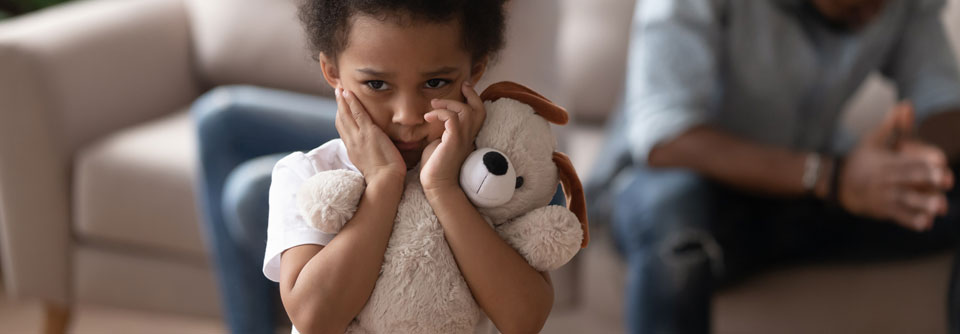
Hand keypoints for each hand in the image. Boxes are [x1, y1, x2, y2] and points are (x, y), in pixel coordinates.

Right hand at [335, 87, 405, 181]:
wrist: (384, 182)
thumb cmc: (383, 179)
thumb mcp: (371, 166)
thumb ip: (369, 157)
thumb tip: (372, 155)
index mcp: (353, 151)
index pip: (344, 131)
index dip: (341, 118)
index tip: (340, 109)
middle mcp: (352, 143)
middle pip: (341, 121)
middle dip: (339, 106)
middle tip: (337, 93)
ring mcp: (358, 137)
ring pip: (346, 115)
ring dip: (343, 100)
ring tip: (340, 89)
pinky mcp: (368, 133)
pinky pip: (357, 113)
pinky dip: (352, 102)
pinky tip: (349, 93)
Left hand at [420, 81, 485, 193]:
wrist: (437, 186)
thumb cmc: (435, 167)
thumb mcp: (440, 143)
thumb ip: (443, 131)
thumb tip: (435, 120)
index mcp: (467, 137)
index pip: (479, 114)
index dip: (474, 99)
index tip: (464, 88)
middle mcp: (469, 137)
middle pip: (479, 109)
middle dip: (471, 95)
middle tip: (461, 86)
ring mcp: (463, 139)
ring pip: (465, 111)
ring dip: (449, 103)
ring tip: (434, 104)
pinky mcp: (454, 141)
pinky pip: (452, 118)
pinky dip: (440, 112)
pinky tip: (427, 117)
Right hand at [840, 102, 954, 230]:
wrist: (836, 184)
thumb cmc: (860, 160)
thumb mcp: (872, 140)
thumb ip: (892, 125)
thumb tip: (906, 104)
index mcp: (885, 161)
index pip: (905, 159)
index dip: (922, 159)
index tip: (940, 160)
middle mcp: (885, 179)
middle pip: (908, 178)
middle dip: (927, 180)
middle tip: (946, 180)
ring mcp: (884, 196)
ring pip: (906, 200)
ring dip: (923, 204)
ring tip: (940, 206)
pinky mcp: (883, 210)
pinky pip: (898, 216)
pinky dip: (911, 221)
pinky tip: (926, 224)